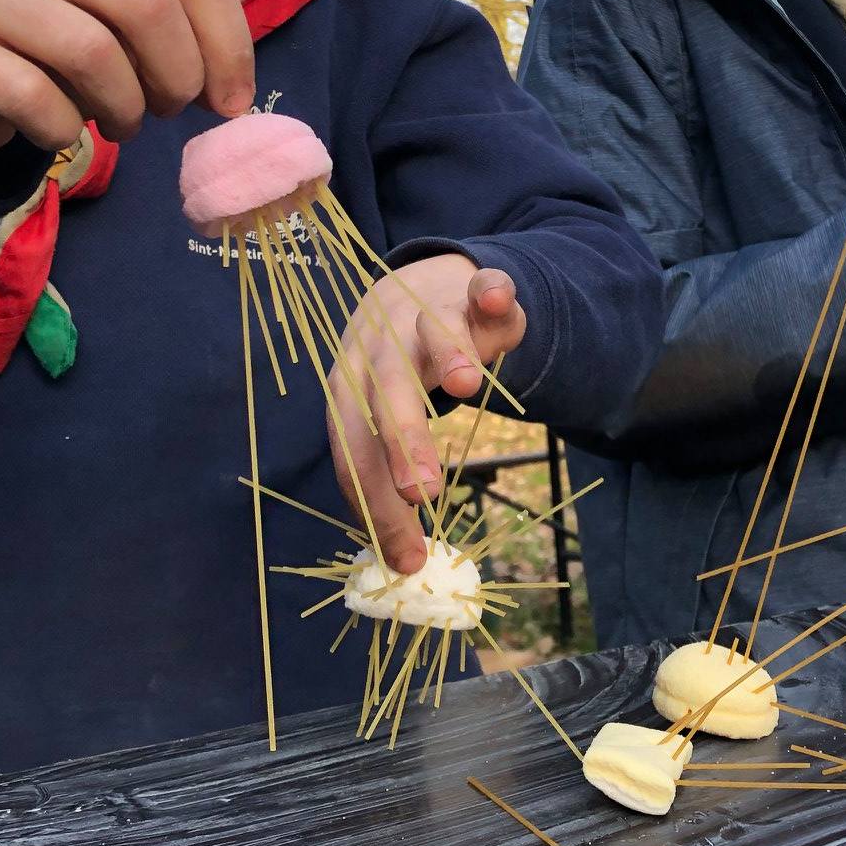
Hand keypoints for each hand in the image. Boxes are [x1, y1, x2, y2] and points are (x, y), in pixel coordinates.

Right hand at [0, 0, 254, 164]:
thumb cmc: (57, 53)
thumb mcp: (124, 31)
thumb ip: (182, 38)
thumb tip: (232, 96)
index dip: (229, 47)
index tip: (232, 103)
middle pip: (149, 7)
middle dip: (177, 76)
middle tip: (168, 112)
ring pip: (93, 53)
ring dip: (124, 109)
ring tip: (120, 124)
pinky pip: (35, 98)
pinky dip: (63, 131)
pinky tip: (61, 134)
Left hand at [326, 257, 526, 573]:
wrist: (422, 289)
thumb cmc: (402, 373)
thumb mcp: (383, 417)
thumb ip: (391, 474)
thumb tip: (402, 560)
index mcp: (351, 388)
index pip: (354, 450)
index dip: (375, 503)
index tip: (405, 557)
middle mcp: (380, 348)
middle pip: (385, 393)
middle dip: (401, 441)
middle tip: (422, 492)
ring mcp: (425, 313)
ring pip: (431, 332)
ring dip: (448, 353)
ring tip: (468, 386)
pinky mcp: (470, 290)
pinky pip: (481, 285)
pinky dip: (488, 290)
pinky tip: (495, 299)